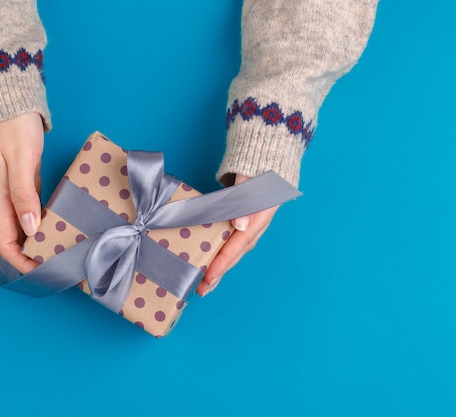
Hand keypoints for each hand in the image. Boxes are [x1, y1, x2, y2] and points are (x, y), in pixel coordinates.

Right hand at [0, 112, 43, 273]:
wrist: (12, 107)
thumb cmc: (14, 130)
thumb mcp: (20, 160)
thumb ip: (23, 193)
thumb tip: (30, 227)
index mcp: (0, 198)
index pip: (3, 243)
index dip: (18, 261)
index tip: (38, 271)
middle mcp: (6, 202)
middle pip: (13, 242)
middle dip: (30, 259)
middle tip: (56, 268)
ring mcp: (15, 195)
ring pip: (24, 231)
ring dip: (38, 246)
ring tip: (60, 255)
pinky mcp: (26, 188)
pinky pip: (32, 216)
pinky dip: (44, 227)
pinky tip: (59, 230)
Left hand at [196, 174, 278, 296]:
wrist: (268, 150)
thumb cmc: (257, 162)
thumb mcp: (251, 175)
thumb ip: (243, 197)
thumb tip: (240, 225)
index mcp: (261, 213)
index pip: (240, 242)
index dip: (225, 260)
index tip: (209, 275)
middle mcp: (257, 222)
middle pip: (238, 252)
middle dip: (220, 271)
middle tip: (202, 289)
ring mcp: (251, 222)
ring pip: (235, 249)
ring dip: (220, 266)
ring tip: (203, 283)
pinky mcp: (243, 219)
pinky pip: (231, 240)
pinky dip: (221, 253)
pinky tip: (209, 263)